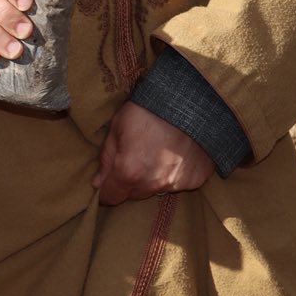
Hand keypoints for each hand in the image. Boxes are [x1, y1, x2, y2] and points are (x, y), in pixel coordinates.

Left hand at [92, 101, 213, 206]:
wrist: (191, 98)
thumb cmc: (148, 108)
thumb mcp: (117, 126)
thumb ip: (106, 159)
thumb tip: (97, 183)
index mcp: (129, 172)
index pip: (111, 197)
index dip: (105, 189)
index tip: (108, 179)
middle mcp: (154, 183)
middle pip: (134, 194)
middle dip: (130, 180)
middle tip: (135, 155)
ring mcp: (178, 183)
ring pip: (157, 189)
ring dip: (153, 177)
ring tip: (158, 150)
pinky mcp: (197, 177)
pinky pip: (179, 182)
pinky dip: (176, 171)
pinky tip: (177, 151)